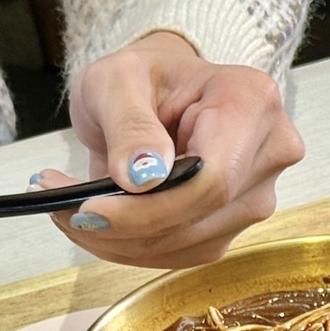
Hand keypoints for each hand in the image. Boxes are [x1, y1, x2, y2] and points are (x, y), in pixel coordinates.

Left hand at [46, 31, 304, 267]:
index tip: (90, 207)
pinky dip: (131, 247)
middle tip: (62, 210)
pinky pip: (180, 253)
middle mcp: (267, 152)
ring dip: (120, 242)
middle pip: (200, 217)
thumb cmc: (140, 77)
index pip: (212, 179)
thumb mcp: (116, 81)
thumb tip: (142, 178)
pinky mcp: (230, 225)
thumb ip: (129, 125)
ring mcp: (254, 194)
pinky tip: (101, 222)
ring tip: (71, 211)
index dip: (151, 207)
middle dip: (124, 227)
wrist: (154, 93)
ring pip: (186, 244)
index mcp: (251, 101)